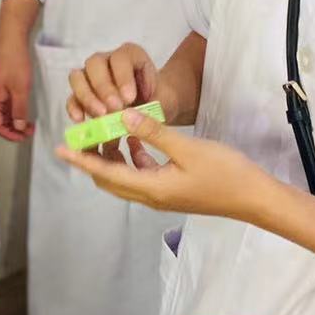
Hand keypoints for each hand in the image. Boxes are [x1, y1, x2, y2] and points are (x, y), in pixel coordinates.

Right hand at [0, 43, 33, 140]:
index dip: (9, 135)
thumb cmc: (15, 64)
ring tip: (29, 126)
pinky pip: (6, 108)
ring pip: (3, 116)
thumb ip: (19, 110)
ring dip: (15, 123)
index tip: (23, 137)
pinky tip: (25, 115)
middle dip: (13, 130)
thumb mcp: (20, 89)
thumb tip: (19, 127)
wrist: (13, 45)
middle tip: (29, 133)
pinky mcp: (2, 90)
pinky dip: (15, 114)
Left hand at [56, 107, 276, 222]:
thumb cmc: (225, 172)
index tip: (59, 148)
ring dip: (112, 157)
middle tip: (83, 135)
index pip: (105, 173)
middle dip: (92, 158)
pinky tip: (137, 139)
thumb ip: (153, 133)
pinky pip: (141, 175)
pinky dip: (132, 159)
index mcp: (150, 188)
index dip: (81, 160)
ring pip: (124, 177)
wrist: (255, 197)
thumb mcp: (187, 148)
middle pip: (109, 178)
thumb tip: (122, 116)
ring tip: (107, 131)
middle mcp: (150, 196)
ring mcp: (162, 196)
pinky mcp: (172, 190)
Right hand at [66, 43, 156, 121]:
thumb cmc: (158, 99)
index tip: (129, 98)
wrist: (155, 106)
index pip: (120, 58)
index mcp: (130, 54)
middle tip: (114, 107)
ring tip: (101, 115)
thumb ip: (149, 108)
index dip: (123, 77)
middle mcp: (107, 59)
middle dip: (103, 87)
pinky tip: (81, 120)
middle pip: (95, 64)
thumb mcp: (162, 100)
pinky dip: (74, 108)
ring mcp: (90, 74)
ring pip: (78, 77)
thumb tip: (131, 117)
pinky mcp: (81, 93)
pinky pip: (72, 97)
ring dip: (87, 96)